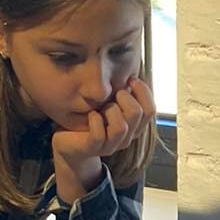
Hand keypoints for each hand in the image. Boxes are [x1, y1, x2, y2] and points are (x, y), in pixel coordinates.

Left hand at [52, 75, 153, 196]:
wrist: (69, 141)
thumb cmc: (91, 118)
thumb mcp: (110, 102)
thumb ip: (124, 92)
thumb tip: (133, 71)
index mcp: (134, 126)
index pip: (150, 110)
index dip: (143, 92)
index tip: (130, 79)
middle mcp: (126, 137)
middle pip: (137, 114)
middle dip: (124, 98)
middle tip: (114, 93)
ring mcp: (110, 145)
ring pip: (120, 127)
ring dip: (110, 110)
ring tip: (102, 107)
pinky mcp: (93, 148)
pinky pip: (98, 134)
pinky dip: (94, 120)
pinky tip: (91, 114)